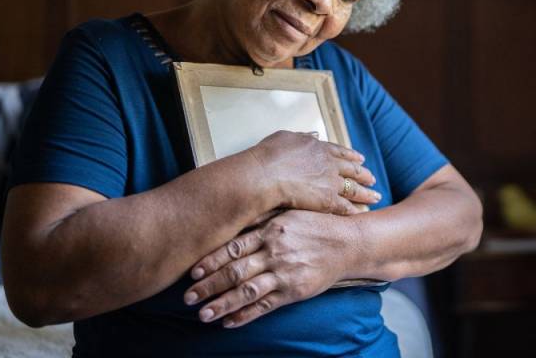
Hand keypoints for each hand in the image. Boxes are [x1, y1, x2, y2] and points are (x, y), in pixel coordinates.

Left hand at [183, 210, 361, 327]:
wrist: (348, 243)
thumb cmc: (316, 225)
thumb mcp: (289, 213)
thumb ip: (262, 217)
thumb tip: (232, 217)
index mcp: (271, 231)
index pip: (234, 247)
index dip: (211, 260)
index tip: (192, 271)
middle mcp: (275, 253)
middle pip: (235, 272)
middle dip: (208, 286)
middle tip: (187, 297)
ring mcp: (285, 273)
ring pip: (247, 292)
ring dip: (222, 304)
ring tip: (202, 315)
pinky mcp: (295, 291)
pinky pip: (265, 306)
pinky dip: (246, 315)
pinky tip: (229, 322)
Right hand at [246, 131, 379, 215]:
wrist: (263, 175)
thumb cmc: (268, 156)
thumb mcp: (286, 137)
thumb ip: (303, 137)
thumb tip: (314, 135)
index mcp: (319, 148)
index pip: (341, 152)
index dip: (352, 156)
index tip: (361, 159)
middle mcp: (329, 164)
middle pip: (353, 170)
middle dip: (364, 174)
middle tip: (373, 178)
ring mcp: (330, 183)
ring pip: (354, 189)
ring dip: (366, 193)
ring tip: (376, 197)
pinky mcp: (327, 201)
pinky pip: (345, 206)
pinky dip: (354, 210)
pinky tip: (361, 214)